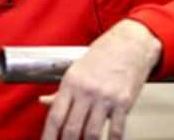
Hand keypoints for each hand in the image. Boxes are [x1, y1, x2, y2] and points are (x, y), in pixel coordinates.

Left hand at [39, 20, 161, 139]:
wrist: (130, 44)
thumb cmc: (102, 55)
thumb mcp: (76, 70)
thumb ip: (61, 91)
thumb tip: (43, 102)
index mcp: (71, 83)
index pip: (55, 116)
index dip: (49, 136)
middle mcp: (86, 91)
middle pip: (71, 128)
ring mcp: (105, 97)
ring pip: (92, 133)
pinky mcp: (124, 102)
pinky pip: (116, 130)